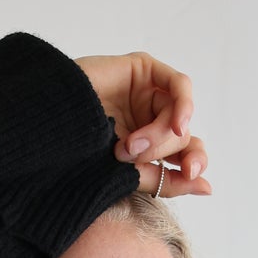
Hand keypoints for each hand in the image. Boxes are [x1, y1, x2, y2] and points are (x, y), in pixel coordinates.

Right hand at [73, 51, 210, 197]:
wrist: (50, 128)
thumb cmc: (80, 155)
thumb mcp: (129, 176)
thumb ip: (168, 182)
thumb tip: (207, 188)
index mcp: (145, 148)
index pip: (183, 155)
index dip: (193, 165)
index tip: (193, 176)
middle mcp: (148, 120)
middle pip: (183, 137)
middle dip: (165, 152)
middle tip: (136, 158)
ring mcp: (145, 95)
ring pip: (179, 115)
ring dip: (161, 135)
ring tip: (130, 145)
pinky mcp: (142, 69)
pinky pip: (179, 84)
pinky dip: (182, 106)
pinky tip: (177, 122)